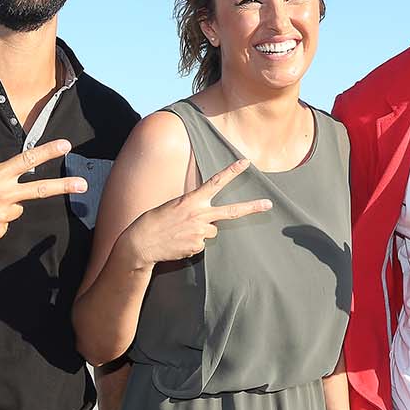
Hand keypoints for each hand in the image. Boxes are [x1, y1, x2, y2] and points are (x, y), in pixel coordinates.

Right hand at [0, 139, 83, 247]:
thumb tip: (14, 196)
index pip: (27, 160)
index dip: (48, 152)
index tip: (65, 146)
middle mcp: (2, 196)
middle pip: (39, 190)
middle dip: (63, 186)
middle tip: (83, 184)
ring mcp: (2, 217)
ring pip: (15, 210)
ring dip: (3, 208)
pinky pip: (2, 225)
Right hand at [122, 159, 270, 266]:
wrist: (141, 243)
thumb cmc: (155, 221)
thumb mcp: (173, 206)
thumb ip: (194, 209)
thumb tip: (210, 223)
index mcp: (192, 199)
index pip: (216, 182)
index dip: (232, 171)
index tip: (246, 162)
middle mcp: (199, 215)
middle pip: (231, 211)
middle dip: (252, 208)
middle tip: (268, 204)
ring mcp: (200, 232)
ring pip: (212, 232)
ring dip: (201, 232)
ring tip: (181, 233)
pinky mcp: (197, 247)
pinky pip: (201, 245)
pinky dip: (192, 244)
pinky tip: (178, 243)